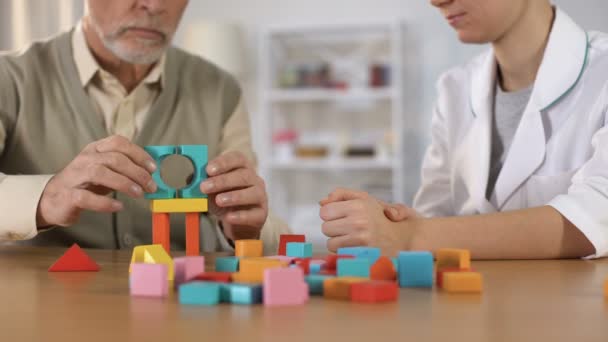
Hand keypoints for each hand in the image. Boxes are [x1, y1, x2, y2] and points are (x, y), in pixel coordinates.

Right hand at [36, 135, 157, 226]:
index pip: (119, 143)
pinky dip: (104, 203)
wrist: (53, 199)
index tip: (153, 168)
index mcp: (96, 149)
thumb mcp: (106, 171)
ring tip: (138, 194)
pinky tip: (118, 207)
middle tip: (151, 186)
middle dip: (137, 172)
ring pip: (100, 173)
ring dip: (124, 183)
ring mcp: (75, 176)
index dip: (139, 154)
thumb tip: (151, 173)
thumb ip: (125, 169)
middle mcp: (85, 159)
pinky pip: (86, 197)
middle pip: (114, 159)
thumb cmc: (85, 184)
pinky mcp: (68, 196)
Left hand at [200, 152, 267, 240]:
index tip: (208, 169)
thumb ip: (201, 182)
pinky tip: (229, 217)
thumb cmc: (224, 200)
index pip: (237, 159)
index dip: (223, 162)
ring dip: (234, 196)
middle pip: (243, 175)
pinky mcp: (261, 214)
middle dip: (223, 181)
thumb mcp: (211, 190)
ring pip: (252, 193)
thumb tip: (191, 179)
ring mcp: (260, 196)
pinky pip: (253, 214)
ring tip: (218, 200)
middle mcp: (254, 180)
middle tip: (205, 187)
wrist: (237, 222)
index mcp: (242, 168)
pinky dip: (241, 215)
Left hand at [319, 188, 418, 254]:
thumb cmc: (382, 218)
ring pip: (330, 243)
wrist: (405, 238)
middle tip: (348, 228)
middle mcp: (359, 220)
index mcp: (359, 204)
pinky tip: (355, 247)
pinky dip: (344, 252)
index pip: (325, 211)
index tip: (342, 216)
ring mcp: (360, 239)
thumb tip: (321, 202)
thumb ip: (342, 195)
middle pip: (325, 227)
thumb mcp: (365, 199)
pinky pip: (339, 254)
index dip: (331, 214)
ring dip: (338, 242)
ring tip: (353, 238)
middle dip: (334, 228)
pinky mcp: (362, 253)